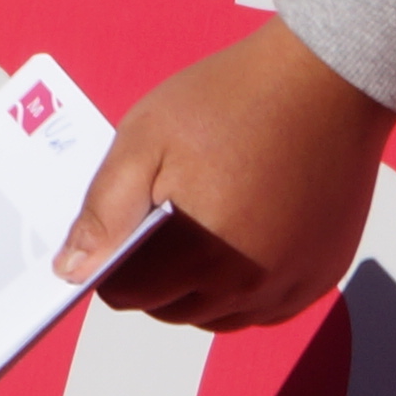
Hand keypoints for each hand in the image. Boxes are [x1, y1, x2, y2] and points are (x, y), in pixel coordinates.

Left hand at [59, 18, 395, 325]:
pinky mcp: (324, 272)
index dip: (111, 263)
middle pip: (171, 310)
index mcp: (201, 254)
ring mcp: (295, 281)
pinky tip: (238, 244)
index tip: (122, 225)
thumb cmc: (230, 100)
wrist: (324, 78)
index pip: (126, 296)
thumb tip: (71, 270)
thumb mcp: (143, 142)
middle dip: (151, 277)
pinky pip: (267, 308)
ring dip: (196, 289)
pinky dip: (243, 290)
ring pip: (218, 316)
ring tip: (199, 229)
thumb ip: (103, 213)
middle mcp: (252, 282)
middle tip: (159, 218)